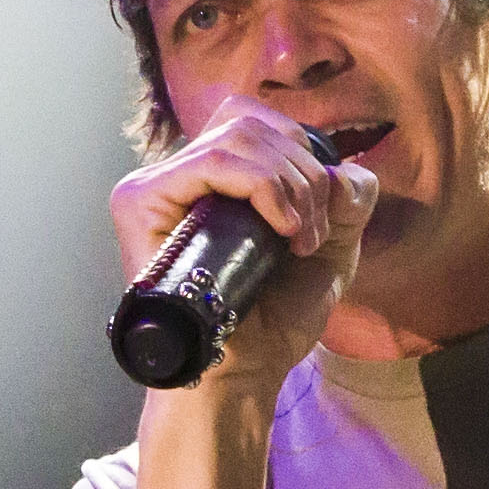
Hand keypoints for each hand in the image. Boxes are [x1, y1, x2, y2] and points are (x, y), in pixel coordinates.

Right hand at [107, 99, 376, 389]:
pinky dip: (263, 188)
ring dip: (291, 187)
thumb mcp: (332, 245)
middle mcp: (183, 174)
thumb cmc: (278, 315)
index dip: (301, 151)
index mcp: (218, 176)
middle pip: (254, 123)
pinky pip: (212, 162)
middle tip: (312, 235)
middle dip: (306, 175)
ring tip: (299, 241)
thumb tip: (341, 169)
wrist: (247, 369)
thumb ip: (349, 197)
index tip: (321, 211)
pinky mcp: (140, 200)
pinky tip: (282, 232)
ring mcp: (158, 184)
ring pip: (240, 138)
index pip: (257, 119)